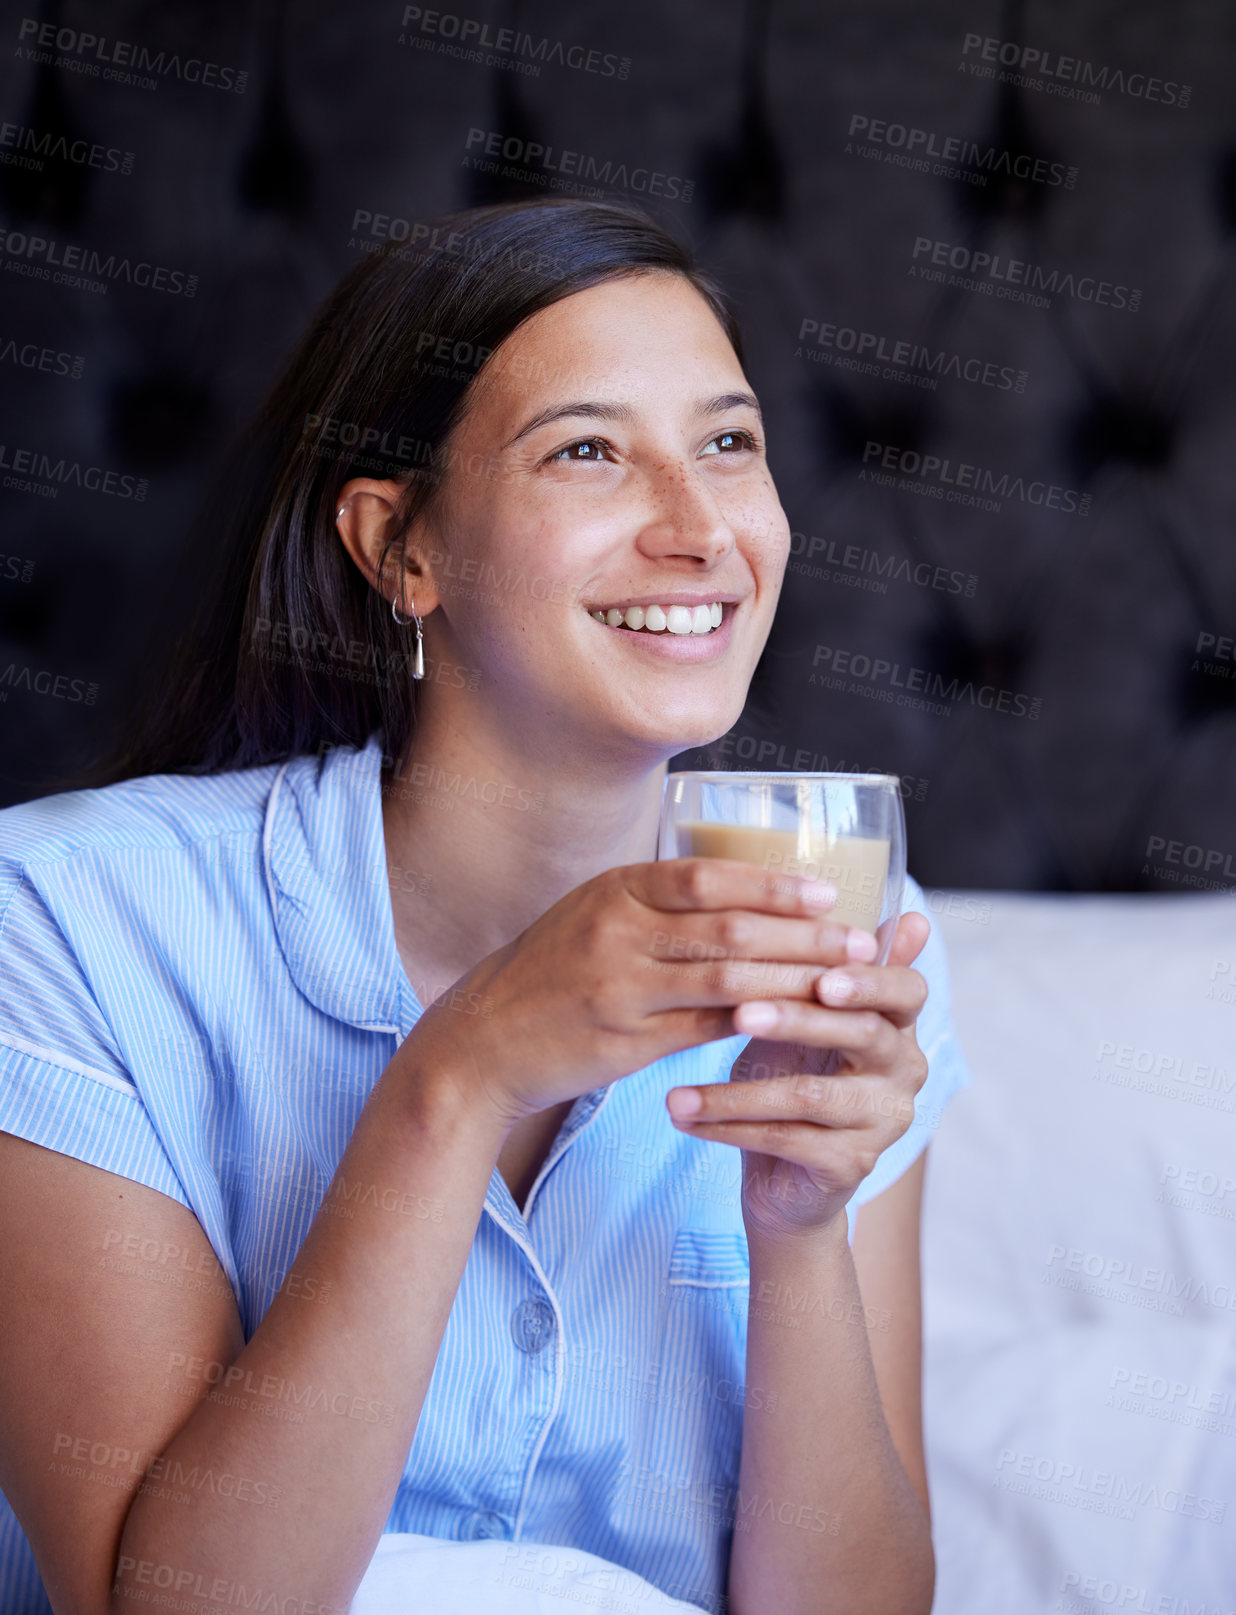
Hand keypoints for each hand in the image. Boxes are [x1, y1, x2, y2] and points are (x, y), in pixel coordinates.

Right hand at [393, 858, 867, 1133]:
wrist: (482, 1042)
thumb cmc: (548, 974)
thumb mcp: (592, 916)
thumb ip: (656, 905)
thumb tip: (743, 896)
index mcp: (614, 891)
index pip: (706, 877)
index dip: (772, 885)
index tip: (826, 893)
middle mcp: (618, 933)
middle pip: (729, 929)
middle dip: (802, 936)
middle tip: (858, 942)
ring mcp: (621, 989)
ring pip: (727, 981)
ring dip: (793, 981)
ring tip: (842, 984)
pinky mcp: (626, 1041)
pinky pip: (705, 1028)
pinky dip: (753, 1022)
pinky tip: (792, 1022)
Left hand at [664, 912, 930, 1241]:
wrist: (787, 1178)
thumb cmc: (793, 1074)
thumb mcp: (805, 1014)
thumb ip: (822, 962)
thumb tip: (856, 897)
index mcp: (898, 1023)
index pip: (907, 990)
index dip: (870, 981)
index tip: (820, 976)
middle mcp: (905, 1071)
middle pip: (860, 1035)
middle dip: (795, 1020)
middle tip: (738, 1014)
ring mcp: (883, 1122)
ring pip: (811, 1095)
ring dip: (737, 1090)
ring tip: (677, 1087)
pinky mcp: (852, 1166)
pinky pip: (785, 1140)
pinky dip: (727, 1127)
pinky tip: (684, 1116)